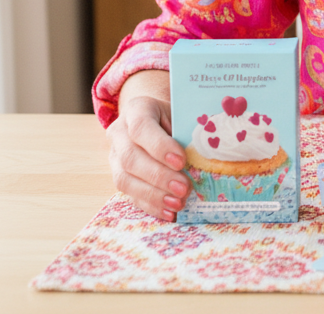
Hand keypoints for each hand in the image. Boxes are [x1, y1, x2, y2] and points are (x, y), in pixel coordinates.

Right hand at [106, 86, 189, 221]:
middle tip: (184, 188)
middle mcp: (119, 133)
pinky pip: (130, 195)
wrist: (153, 118)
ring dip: (154, 195)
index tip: (181, 161)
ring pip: (125, 179)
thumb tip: (209, 154)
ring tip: (178, 203)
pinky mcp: (118, 176)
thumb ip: (187, 130)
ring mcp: (114, 156)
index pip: (141, 128)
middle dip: (159, 176)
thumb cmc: (172, 116)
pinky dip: (150, 206)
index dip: (160, 147)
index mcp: (136, 110)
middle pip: (131, 158)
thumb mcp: (180, 114)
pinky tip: (169, 213)